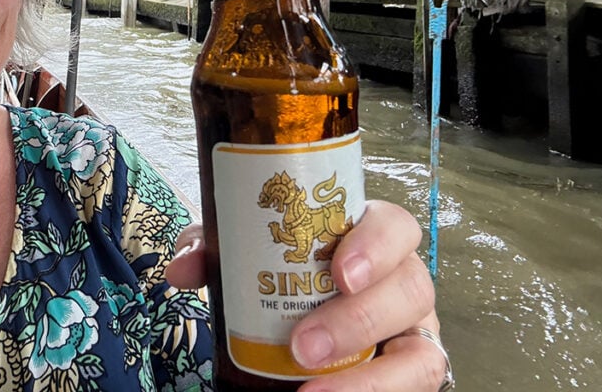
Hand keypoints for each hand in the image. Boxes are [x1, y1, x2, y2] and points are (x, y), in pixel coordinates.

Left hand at [165, 200, 446, 391]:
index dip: (377, 244)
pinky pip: (414, 385)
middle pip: (411, 287)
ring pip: (419, 349)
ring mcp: (411, 330)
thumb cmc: (277, 273)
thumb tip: (182, 269)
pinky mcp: (410, 369)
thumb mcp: (243, 254)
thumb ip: (214, 250)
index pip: (394, 226)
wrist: (292, 329)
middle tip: (303, 346)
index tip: (340, 271)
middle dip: (358, 319)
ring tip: (312, 389)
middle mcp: (400, 279)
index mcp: (367, 236)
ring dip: (370, 377)